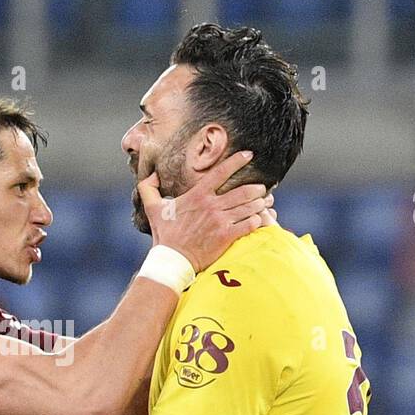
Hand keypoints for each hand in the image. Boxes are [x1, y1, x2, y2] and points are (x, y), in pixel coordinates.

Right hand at [138, 149, 273, 271]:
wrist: (172, 260)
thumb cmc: (165, 235)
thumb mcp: (152, 208)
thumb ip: (148, 188)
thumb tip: (150, 174)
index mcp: (198, 195)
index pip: (221, 172)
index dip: (237, 160)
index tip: (249, 154)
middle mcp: (211, 205)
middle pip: (244, 190)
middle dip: (258, 188)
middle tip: (263, 189)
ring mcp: (220, 221)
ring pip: (250, 207)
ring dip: (261, 204)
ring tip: (266, 203)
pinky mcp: (227, 237)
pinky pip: (250, 224)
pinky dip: (258, 220)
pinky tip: (260, 219)